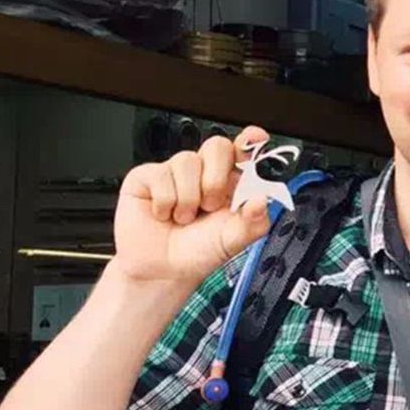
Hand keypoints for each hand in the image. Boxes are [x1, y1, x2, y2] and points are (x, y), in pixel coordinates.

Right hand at [113, 125, 273, 286]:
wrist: (162, 271)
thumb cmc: (197, 252)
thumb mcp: (234, 241)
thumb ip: (254, 222)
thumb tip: (262, 200)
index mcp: (230, 183)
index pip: (243, 152)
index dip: (250, 142)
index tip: (256, 138)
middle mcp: (204, 173)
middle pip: (217, 146)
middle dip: (215, 180)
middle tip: (209, 207)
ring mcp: (176, 172)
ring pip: (188, 161)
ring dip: (188, 199)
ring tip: (184, 218)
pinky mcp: (148, 177)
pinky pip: (161, 175)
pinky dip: (165, 202)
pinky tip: (164, 214)